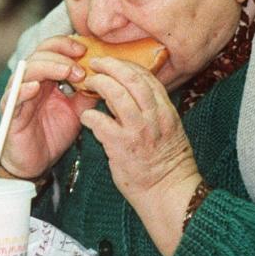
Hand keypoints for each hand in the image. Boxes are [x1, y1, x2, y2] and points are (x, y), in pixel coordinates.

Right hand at [0, 35, 97, 178]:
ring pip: (27, 71)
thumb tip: (104, 77)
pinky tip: (35, 87)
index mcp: (46, 77)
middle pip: (39, 54)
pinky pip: (13, 98)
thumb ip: (87, 93)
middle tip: (81, 68)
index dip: (66, 44)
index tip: (86, 50)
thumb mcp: (77, 111)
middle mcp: (30, 81)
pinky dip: (23, 89)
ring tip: (66, 72)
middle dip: (62, 56)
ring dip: (48, 67)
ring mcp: (18, 96)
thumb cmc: (53, 133)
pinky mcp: (10, 113)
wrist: (35, 162)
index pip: (51, 48)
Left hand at [79, 56, 200, 204]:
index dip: (128, 65)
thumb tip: (128, 95)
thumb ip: (152, 112)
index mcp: (166, 112)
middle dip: (112, 66)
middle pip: (133, 79)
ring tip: (89, 83)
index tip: (115, 63)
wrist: (168, 193)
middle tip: (97, 63)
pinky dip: (90, 115)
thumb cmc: (166, 165)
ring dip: (100, 84)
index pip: (148, 78)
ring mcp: (139, 131)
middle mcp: (154, 118)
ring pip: (118, 94)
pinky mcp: (122, 146)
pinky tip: (86, 117)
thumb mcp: (169, 131)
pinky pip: (101, 122)